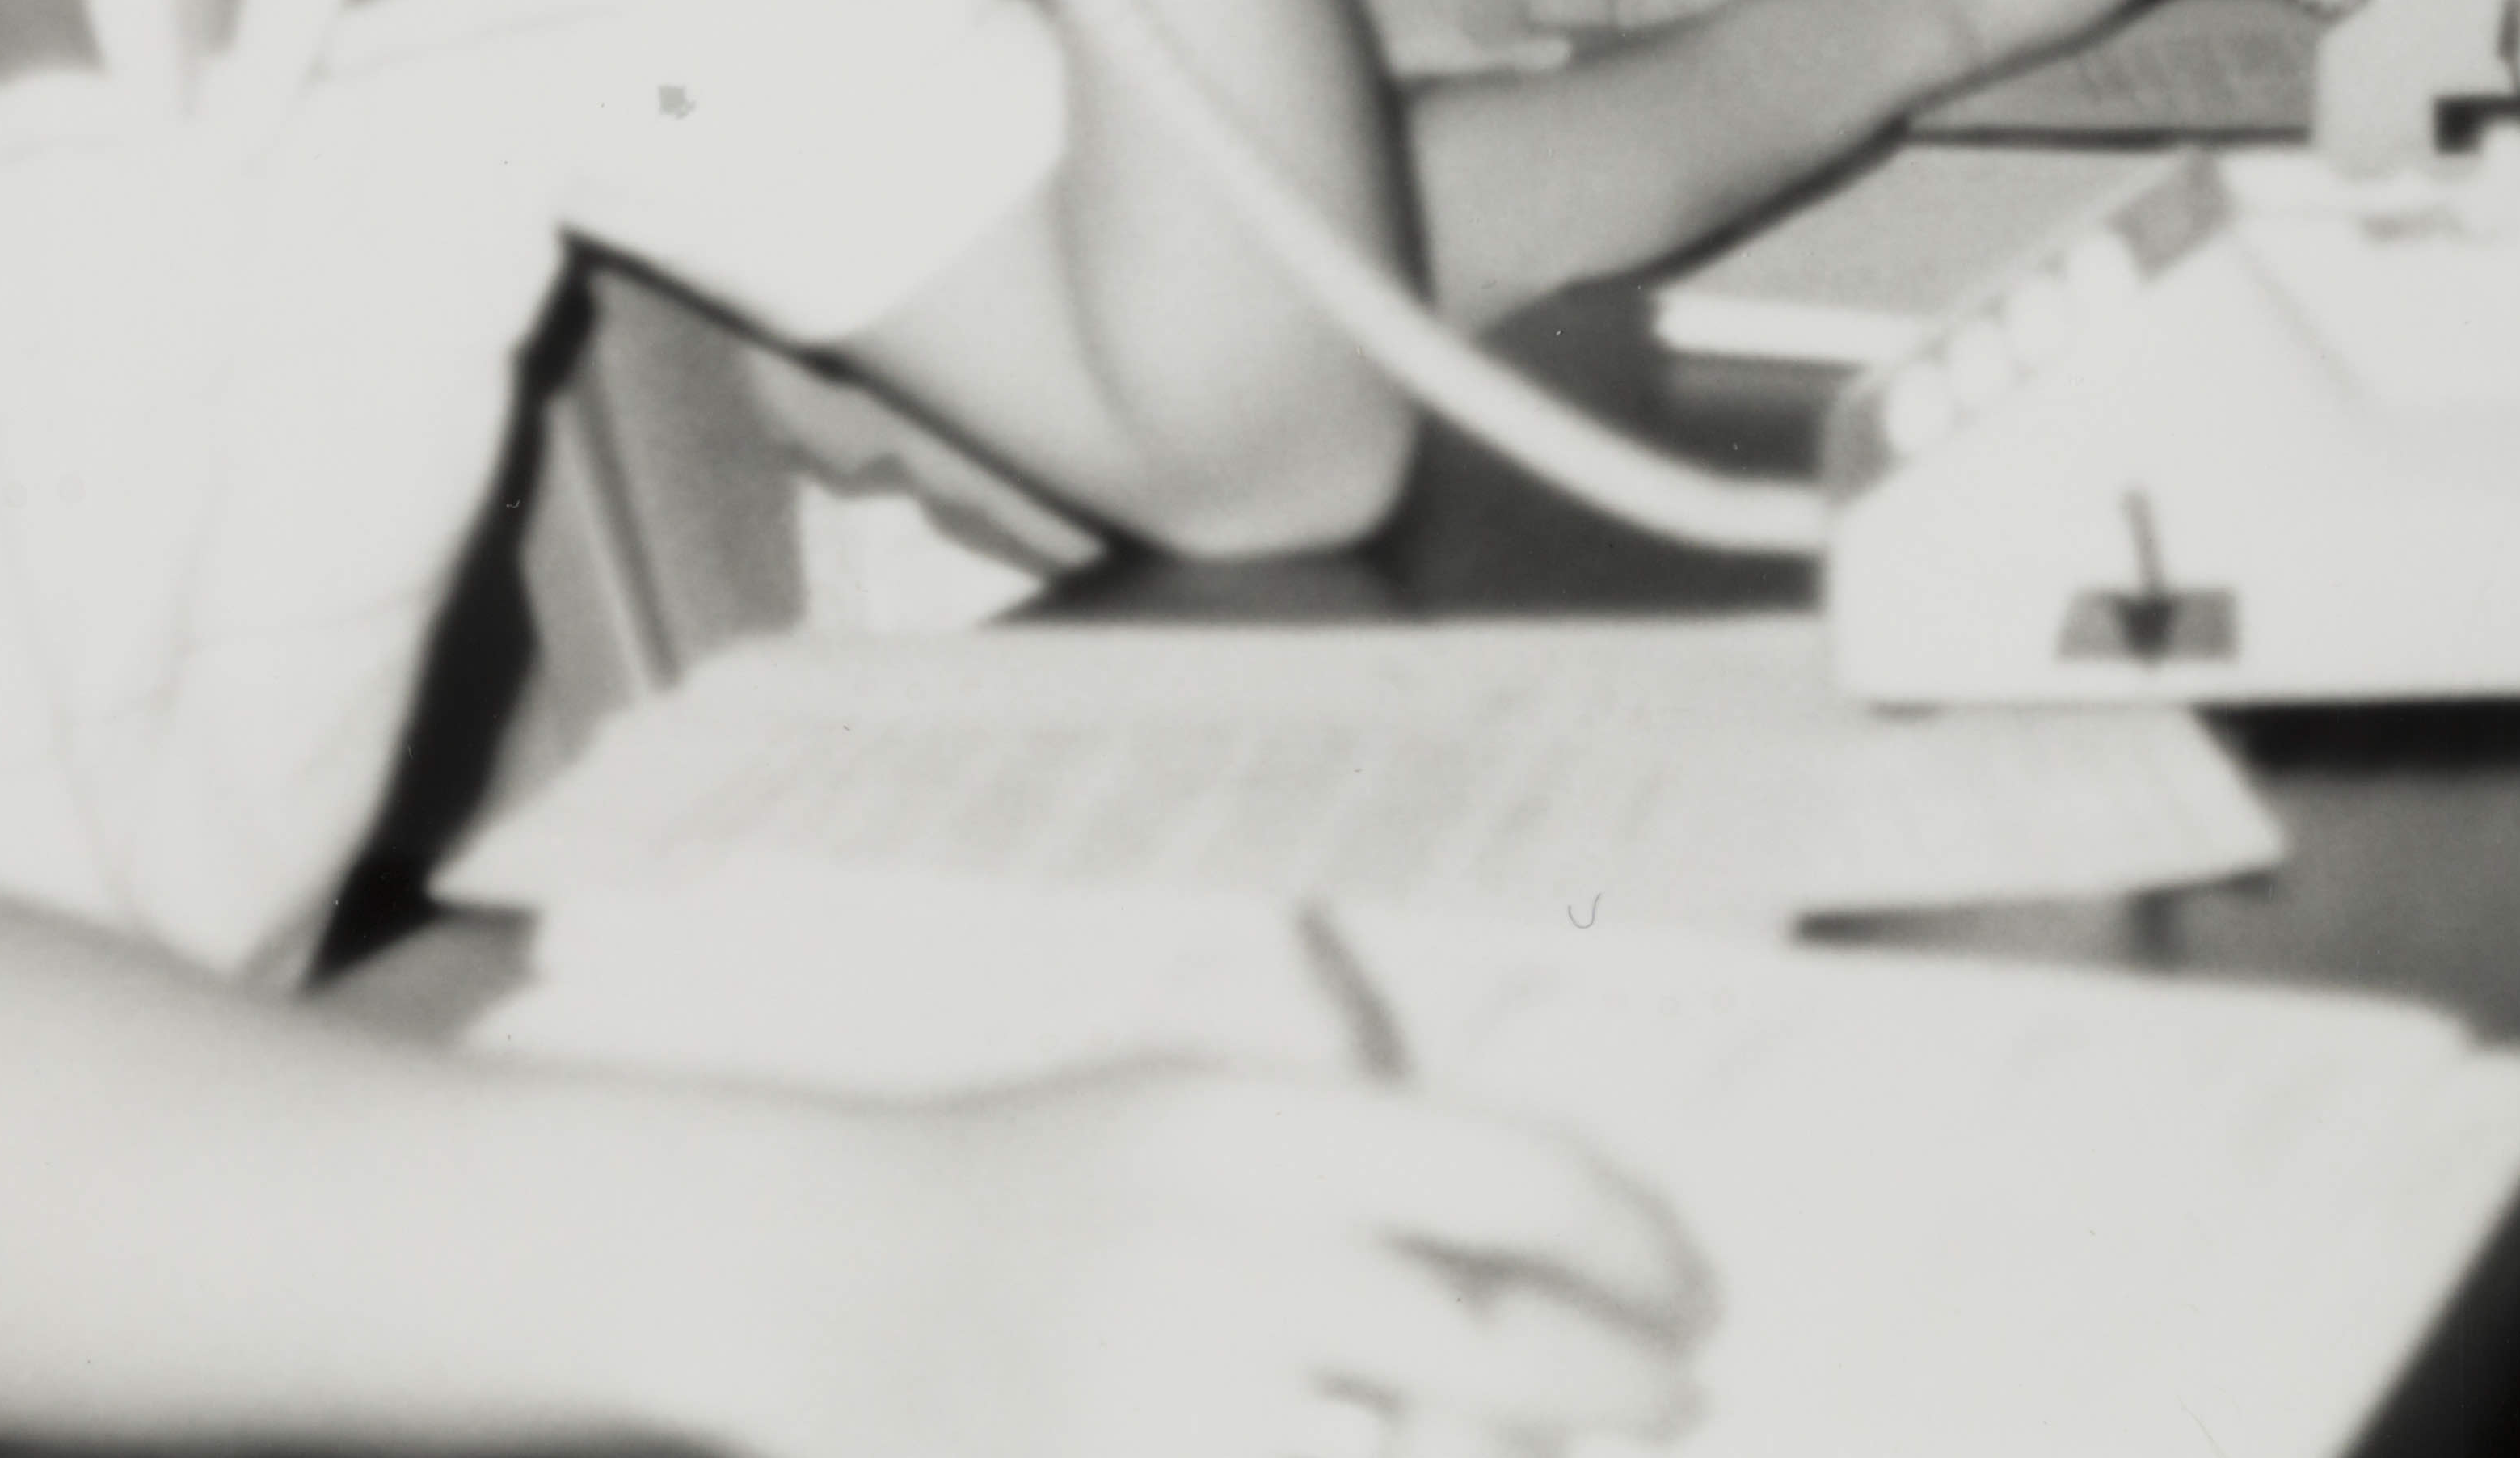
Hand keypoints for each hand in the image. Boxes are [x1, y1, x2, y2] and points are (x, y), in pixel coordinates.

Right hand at [734, 1063, 1711, 1457]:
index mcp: (1245, 1128)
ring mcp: (1154, 1404)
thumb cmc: (1050, 1178)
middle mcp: (1209, 1261)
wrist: (822, 1268)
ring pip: (1424, 1457)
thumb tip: (1587, 1240)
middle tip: (1677, 1394)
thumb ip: (1378, 1145)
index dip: (1637, 1246)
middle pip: (1494, 1348)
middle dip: (1622, 1387)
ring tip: (1565, 1446)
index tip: (1698, 1296)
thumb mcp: (1209, 1098)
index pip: (1512, 1177)